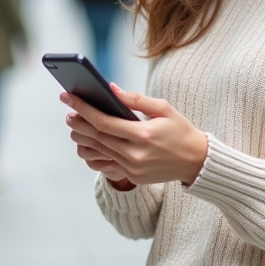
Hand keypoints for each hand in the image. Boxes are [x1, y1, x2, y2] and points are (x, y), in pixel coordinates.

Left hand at [63, 84, 208, 186]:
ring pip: (100, 151)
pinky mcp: (134, 177)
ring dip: (84, 137)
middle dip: (79, 123)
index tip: (68, 97)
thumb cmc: (181, 130)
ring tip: (75, 125)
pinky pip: (109, 162)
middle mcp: (136, 155)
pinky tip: (90, 141)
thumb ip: (136, 99)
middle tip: (68, 111)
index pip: (103, 121)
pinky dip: (97, 150)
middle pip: (97, 137)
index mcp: (143, 135)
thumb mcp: (163, 109)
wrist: (196, 161)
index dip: (83, 109)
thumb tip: (111, 89)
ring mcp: (133, 169)